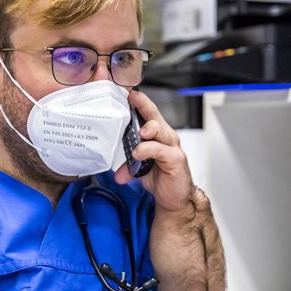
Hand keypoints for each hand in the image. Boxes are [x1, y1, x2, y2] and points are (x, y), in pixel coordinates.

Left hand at [115, 90, 193, 212]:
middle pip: (154, 115)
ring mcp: (172, 147)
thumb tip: (114, 170)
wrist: (175, 198)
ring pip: (159, 130)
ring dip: (147, 128)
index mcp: (157, 134)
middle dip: (143, 105)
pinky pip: (160, 151)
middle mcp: (165, 137)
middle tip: (132, 98)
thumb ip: (127, 165)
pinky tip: (138, 153)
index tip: (126, 92)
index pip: (147, 113)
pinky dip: (148, 150)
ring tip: (138, 132)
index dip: (138, 101)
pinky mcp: (175, 160)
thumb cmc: (161, 177)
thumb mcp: (139, 168)